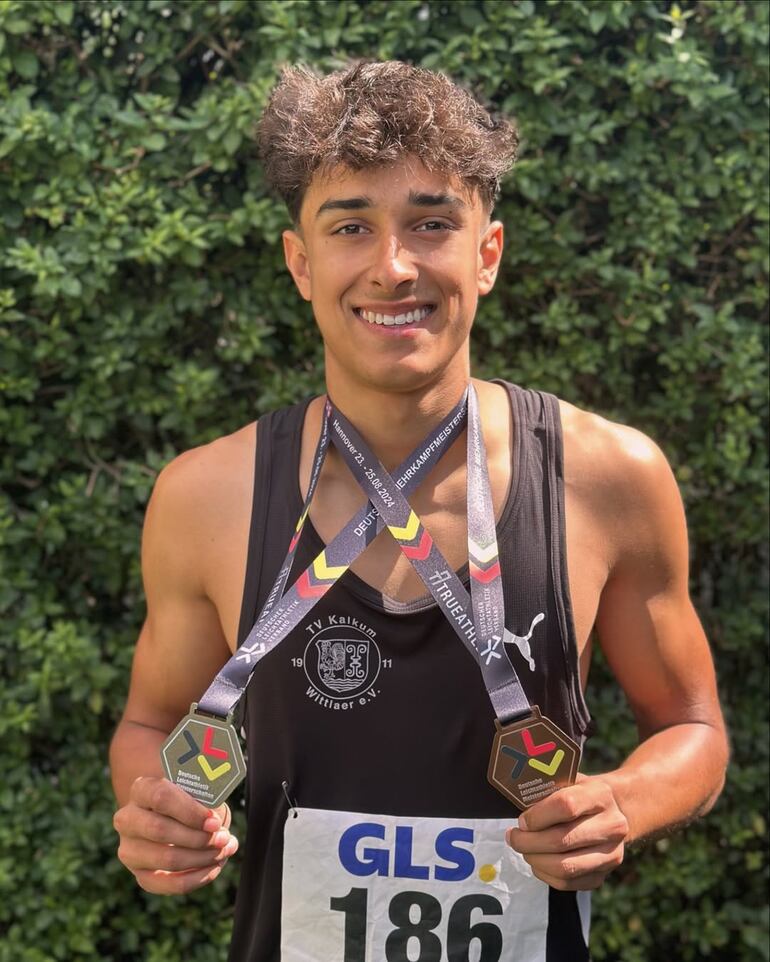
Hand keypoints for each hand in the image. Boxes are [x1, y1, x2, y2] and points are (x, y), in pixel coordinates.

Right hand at [113, 776, 238, 894]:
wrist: (173, 814)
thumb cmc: (189, 799)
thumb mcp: (196, 790)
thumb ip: (205, 800)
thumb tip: (217, 825)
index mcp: (141, 789)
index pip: (161, 798)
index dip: (190, 812)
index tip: (214, 822)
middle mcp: (128, 819)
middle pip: (160, 830)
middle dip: (198, 837)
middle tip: (223, 838)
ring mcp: (130, 850)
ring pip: (167, 859)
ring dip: (202, 858)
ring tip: (224, 850)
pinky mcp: (140, 875)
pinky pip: (169, 884)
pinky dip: (197, 878)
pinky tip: (214, 867)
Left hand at [506, 774, 627, 890]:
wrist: (611, 812)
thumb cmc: (579, 794)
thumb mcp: (566, 781)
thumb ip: (545, 790)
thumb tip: (515, 806)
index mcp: (601, 795)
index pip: (566, 806)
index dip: (537, 816)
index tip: (521, 821)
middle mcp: (613, 825)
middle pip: (562, 840)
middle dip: (529, 842)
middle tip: (513, 837)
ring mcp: (611, 854)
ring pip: (564, 867)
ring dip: (535, 860)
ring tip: (523, 849)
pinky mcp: (603, 876)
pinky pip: (566, 883)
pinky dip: (544, 874)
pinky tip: (537, 860)